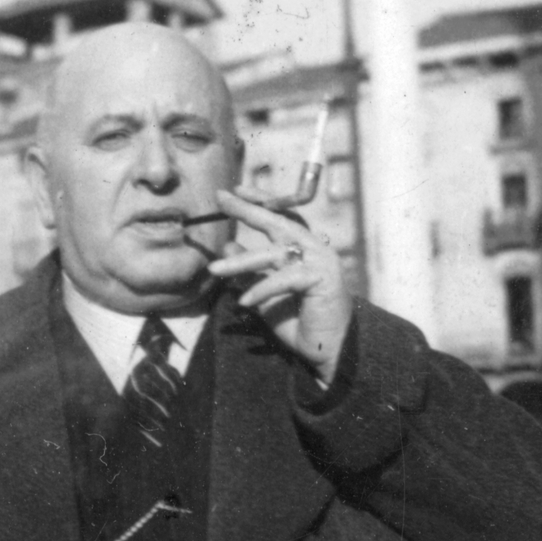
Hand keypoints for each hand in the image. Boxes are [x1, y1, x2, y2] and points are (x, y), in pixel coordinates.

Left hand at [206, 189, 353, 384]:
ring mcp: (321, 261)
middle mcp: (315, 249)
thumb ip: (249, 271)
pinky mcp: (322, 278)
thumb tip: (227, 245)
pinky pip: (284, 279)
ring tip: (214, 270)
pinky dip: (262, 289)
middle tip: (222, 199)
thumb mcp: (265, 294)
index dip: (260, 202)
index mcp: (305, 249)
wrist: (327, 349)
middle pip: (279, 222)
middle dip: (248, 210)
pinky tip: (244, 302)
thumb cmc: (299, 321)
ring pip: (274, 253)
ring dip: (241, 262)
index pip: (282, 217)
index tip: (235, 191)